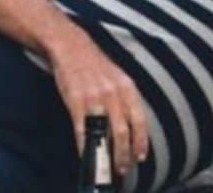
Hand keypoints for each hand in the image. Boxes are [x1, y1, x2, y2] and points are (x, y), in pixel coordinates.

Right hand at [49, 28, 148, 175]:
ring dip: (108, 153)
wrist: (71, 45)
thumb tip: (133, 125)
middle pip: (124, 130)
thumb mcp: (118, 77)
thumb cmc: (94, 64)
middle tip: (124, 168)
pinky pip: (82, 129)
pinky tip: (85, 154)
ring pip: (106, 132)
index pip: (140, 119)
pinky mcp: (75, 100)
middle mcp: (113, 92)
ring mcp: (94, 97)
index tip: (140, 156)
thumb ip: (126, 99)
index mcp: (127, 86)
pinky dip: (84, 145)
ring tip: (108, 167)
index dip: (141, 141)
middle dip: (125, 154)